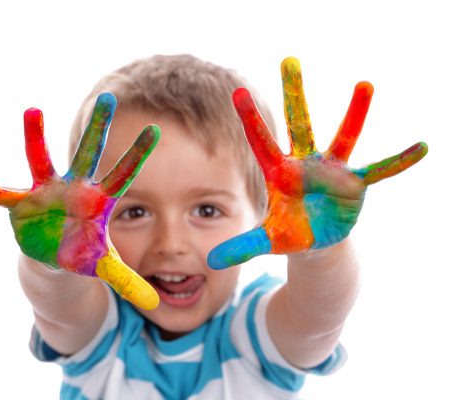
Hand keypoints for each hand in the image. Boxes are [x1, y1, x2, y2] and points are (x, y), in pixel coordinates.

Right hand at [0, 93, 160, 309]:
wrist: (54, 255)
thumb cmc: (83, 252)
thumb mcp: (105, 267)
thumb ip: (129, 282)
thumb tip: (155, 304)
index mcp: (99, 201)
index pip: (123, 175)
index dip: (137, 154)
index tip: (156, 130)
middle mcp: (75, 189)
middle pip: (89, 154)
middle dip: (99, 127)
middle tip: (109, 98)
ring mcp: (47, 192)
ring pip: (42, 160)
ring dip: (37, 138)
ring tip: (33, 111)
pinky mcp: (22, 204)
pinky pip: (0, 195)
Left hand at [208, 57, 427, 268]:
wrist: (316, 241)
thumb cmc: (288, 233)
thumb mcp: (266, 240)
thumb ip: (242, 247)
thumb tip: (211, 260)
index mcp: (279, 173)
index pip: (261, 142)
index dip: (250, 120)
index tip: (237, 92)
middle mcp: (305, 164)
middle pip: (298, 123)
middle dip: (293, 95)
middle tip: (288, 60)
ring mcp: (331, 171)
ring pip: (343, 136)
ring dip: (354, 113)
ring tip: (364, 85)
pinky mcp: (354, 184)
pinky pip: (379, 170)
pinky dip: (398, 162)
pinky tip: (421, 148)